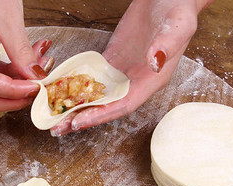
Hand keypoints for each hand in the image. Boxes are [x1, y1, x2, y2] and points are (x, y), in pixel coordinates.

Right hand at [0, 0, 52, 111]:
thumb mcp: (8, 17)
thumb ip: (21, 50)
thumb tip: (34, 77)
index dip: (8, 90)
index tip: (33, 88)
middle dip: (8, 99)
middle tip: (35, 92)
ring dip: (13, 88)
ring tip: (37, 70)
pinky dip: (11, 78)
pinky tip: (28, 66)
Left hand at [50, 0, 212, 135]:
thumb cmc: (178, 9)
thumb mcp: (178, 25)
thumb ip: (166, 45)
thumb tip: (154, 63)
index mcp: (152, 79)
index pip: (124, 105)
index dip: (101, 115)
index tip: (79, 122)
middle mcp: (136, 80)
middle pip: (106, 106)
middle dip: (82, 117)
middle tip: (57, 127)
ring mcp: (122, 70)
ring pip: (97, 94)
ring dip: (77, 106)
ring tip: (54, 114)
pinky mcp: (112, 58)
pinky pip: (92, 76)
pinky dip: (76, 85)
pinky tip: (61, 90)